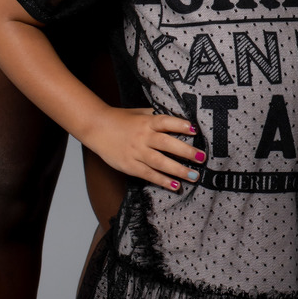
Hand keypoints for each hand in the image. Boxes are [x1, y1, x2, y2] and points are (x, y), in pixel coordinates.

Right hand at [82, 109, 205, 190]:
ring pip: (160, 162)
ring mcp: (136, 152)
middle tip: (201, 158)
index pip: (165, 122)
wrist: (96, 127)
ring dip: (178, 170)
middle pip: (166, 144)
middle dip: (185, 151)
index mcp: (146, 122)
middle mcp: (142, 137)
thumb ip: (157, 116)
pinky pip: (148, 174)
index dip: (180, 125)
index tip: (194, 129)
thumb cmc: (120, 119)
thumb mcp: (140, 112)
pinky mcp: (129, 165)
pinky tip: (175, 185)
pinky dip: (162, 180)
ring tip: (194, 176)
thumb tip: (179, 118)